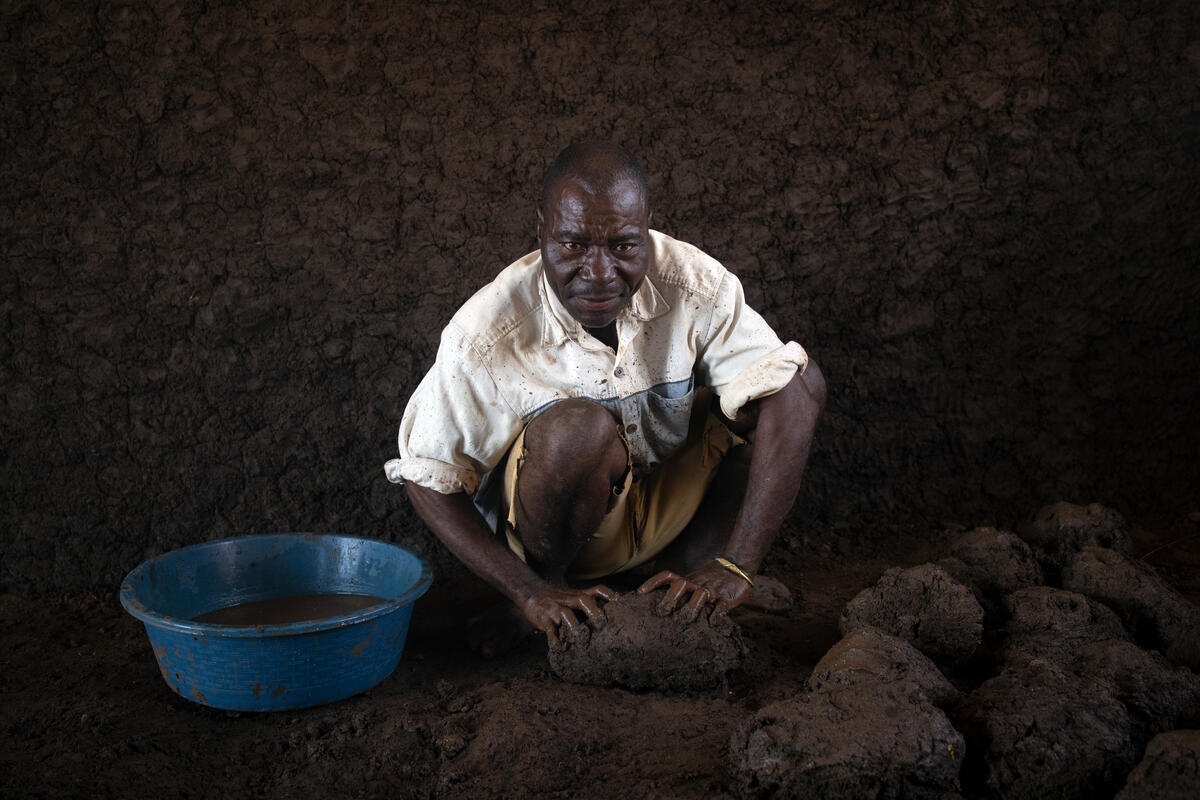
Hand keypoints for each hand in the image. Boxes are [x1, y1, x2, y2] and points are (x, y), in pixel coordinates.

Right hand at [520, 584, 616, 645]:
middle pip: (584, 600)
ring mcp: (556, 608)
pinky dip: (554, 638)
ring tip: (581, 637)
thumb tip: (610, 617)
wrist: (531, 592)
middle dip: (594, 611)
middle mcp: (569, 600)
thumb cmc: (558, 599)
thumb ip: (589, 602)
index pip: (597, 590)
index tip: (620, 604)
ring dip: (574, 625)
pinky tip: (558, 647)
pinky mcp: (544, 618)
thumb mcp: (574, 595)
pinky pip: (550, 628)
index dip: (610, 595)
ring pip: (566, 613)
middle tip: (602, 624)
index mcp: (579, 595)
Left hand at [638, 561, 753, 620]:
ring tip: (685, 620)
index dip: (653, 582)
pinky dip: (715, 617)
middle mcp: (697, 584)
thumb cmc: (712, 578)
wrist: (738, 566)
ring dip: (692, 607)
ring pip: (700, 595)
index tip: (640, 593)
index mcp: (688, 580)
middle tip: (662, 612)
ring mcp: (712, 591)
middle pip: (680, 585)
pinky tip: (711, 624)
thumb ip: (681, 590)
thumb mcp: (694, 580)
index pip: (667, 576)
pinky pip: (721, 608)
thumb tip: (658, 604)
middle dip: (670, 598)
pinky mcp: (727, 599)